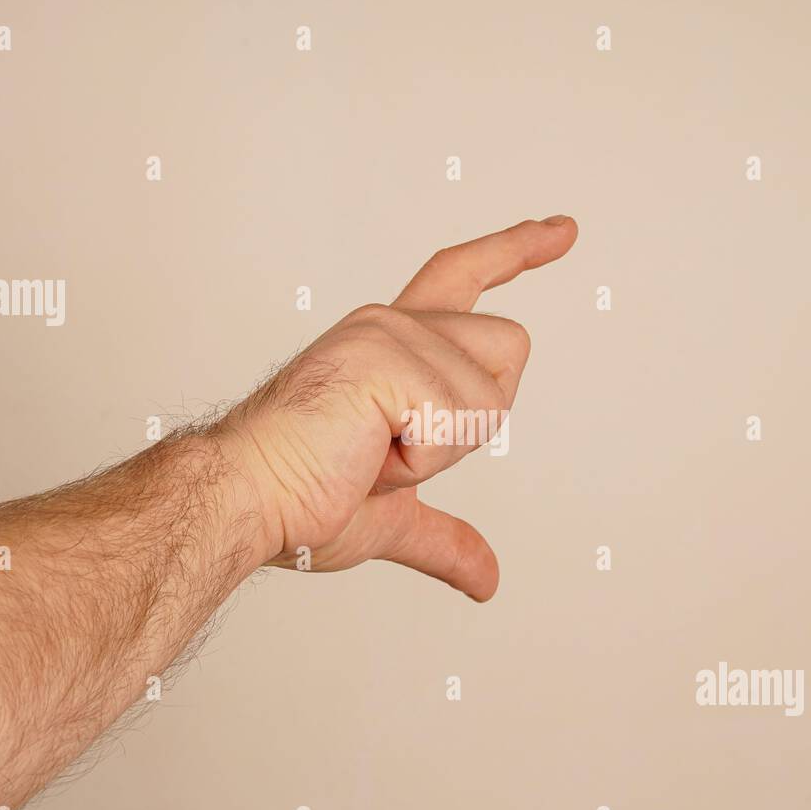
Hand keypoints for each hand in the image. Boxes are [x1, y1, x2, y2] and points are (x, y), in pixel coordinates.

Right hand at [226, 216, 577, 600]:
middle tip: (393, 449)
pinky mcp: (386, 359)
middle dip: (475, 418)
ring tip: (369, 453)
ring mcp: (388, 334)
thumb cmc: (297, 502)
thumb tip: (488, 580)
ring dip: (441, 449)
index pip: (462, 276)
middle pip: (511, 348)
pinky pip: (458, 420)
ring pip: (491, 396)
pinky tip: (366, 453)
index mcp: (390, 345)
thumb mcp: (394, 520)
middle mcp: (391, 323)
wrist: (246, 504)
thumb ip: (444, 538)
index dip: (515, 250)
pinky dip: (422, 460)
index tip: (563, 230)